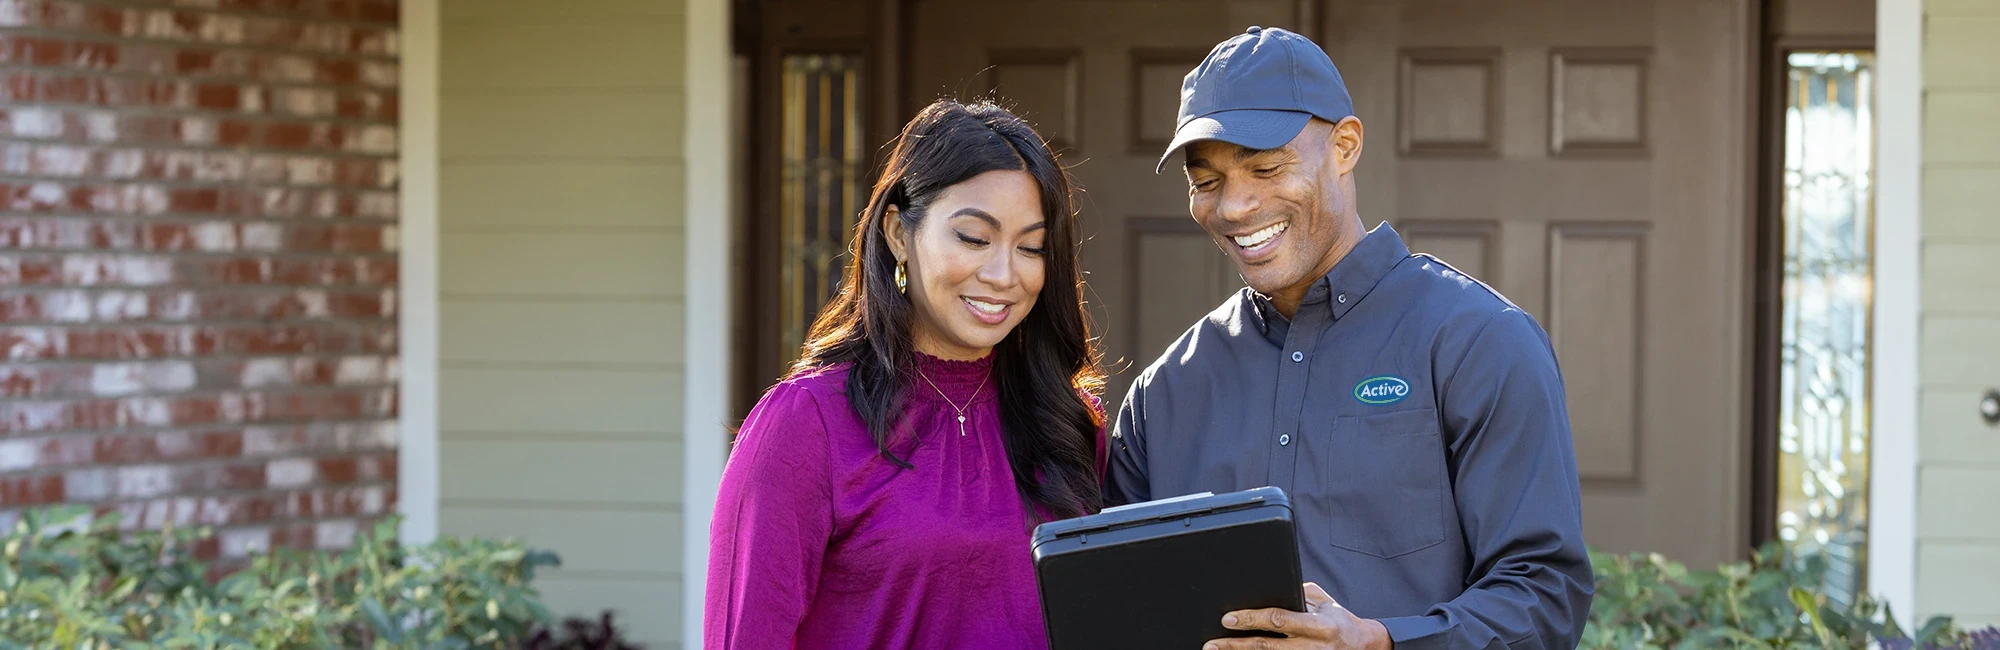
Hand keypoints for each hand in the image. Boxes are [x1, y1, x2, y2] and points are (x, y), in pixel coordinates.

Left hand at [1203, 583, 1390, 649]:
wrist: (1365, 647)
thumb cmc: (1341, 621)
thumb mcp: (1325, 602)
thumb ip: (1299, 593)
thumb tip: (1271, 586)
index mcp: (1317, 624)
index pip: (1278, 620)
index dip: (1251, 619)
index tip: (1228, 618)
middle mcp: (1311, 645)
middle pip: (1267, 646)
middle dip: (1236, 645)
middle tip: (1212, 643)